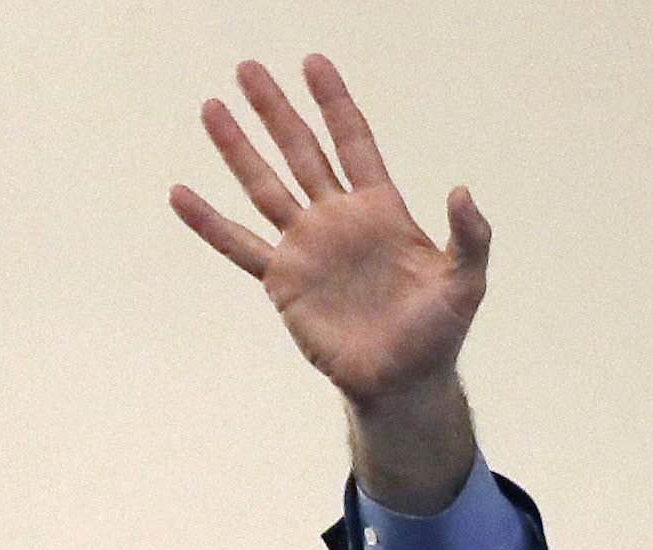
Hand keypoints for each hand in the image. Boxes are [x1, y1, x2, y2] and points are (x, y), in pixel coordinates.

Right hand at [173, 55, 487, 509]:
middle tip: (248, 66)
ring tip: (213, 107)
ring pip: (264, 186)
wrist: (403, 383)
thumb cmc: (438, 333)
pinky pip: (240, 246)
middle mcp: (338, 220)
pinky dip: (209, 223)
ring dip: (238, 149)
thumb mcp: (466, 283)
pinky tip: (181, 195)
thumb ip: (471, 237)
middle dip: (276, 110)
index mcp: (381, 211)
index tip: (313, 63)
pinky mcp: (284, 281)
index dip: (335, 104)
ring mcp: (307, 247)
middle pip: (302, 151)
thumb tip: (461, 190)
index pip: (354, 143)